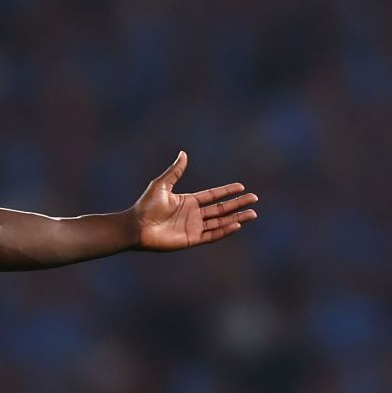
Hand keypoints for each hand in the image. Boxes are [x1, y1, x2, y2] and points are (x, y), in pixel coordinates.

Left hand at [132, 151, 257, 250]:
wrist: (136, 226)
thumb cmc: (145, 206)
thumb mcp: (161, 185)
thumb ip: (175, 171)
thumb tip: (183, 153)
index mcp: (188, 201)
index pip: (213, 196)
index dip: (227, 191)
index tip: (242, 187)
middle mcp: (193, 214)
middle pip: (221, 209)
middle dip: (238, 204)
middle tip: (254, 199)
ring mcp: (193, 227)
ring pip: (220, 222)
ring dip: (236, 218)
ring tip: (253, 213)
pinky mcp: (191, 239)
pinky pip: (212, 235)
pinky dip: (225, 230)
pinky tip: (237, 225)